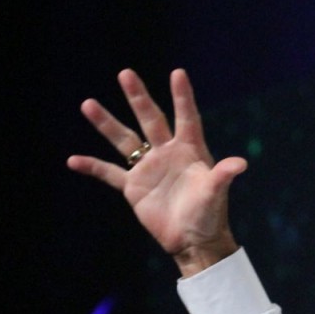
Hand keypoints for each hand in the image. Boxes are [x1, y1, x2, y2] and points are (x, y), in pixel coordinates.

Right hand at [67, 68, 247, 276]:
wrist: (193, 241)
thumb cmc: (210, 215)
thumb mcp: (216, 193)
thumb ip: (223, 175)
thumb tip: (241, 163)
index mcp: (190, 151)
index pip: (186, 118)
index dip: (182, 97)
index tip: (177, 72)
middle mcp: (167, 154)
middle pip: (151, 120)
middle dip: (138, 98)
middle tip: (126, 73)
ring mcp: (149, 169)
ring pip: (124, 140)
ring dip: (107, 123)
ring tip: (88, 104)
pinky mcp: (134, 187)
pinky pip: (109, 173)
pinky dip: (92, 167)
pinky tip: (73, 160)